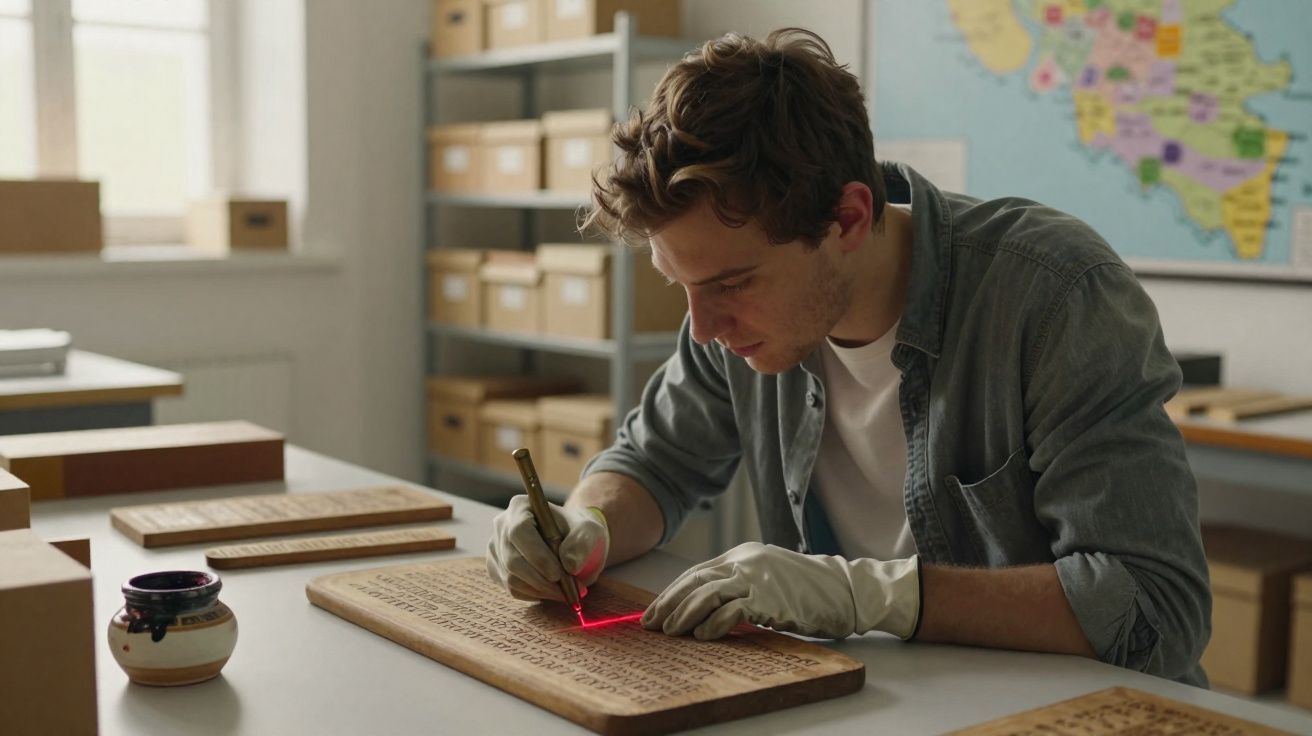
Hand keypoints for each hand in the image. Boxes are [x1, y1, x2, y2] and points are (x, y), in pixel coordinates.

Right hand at [486, 496, 609, 601]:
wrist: (571, 540)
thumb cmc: (578, 531)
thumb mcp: (589, 530)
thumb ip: (582, 543)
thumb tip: (570, 565)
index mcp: (520, 507)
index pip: (520, 532)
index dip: (537, 555)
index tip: (559, 574)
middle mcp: (502, 526)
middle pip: (512, 559)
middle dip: (542, 580)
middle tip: (569, 591)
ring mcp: (496, 548)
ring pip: (511, 578)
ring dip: (541, 590)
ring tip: (565, 591)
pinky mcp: (497, 569)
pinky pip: (512, 589)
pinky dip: (535, 595)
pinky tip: (552, 590)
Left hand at [641, 542, 920, 639]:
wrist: (846, 589)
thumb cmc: (806, 589)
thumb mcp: (766, 577)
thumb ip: (738, 584)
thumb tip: (702, 606)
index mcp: (742, 554)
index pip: (696, 572)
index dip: (672, 592)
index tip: (653, 612)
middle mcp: (746, 561)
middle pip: (696, 580)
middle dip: (669, 603)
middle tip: (652, 624)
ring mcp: (758, 577)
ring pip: (709, 592)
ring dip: (685, 613)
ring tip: (672, 631)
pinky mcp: (771, 597)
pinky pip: (734, 608)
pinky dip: (715, 622)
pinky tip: (703, 635)